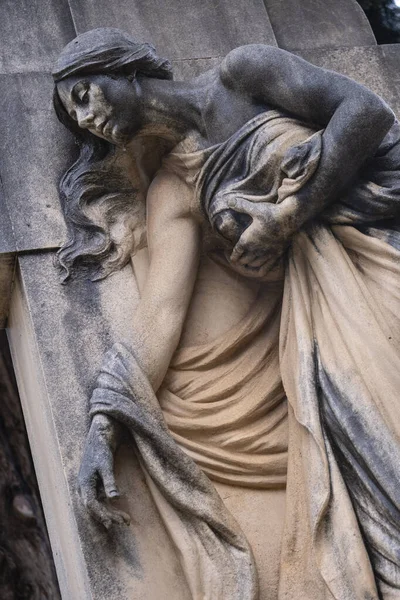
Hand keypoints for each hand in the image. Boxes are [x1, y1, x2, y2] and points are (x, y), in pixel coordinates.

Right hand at [78, 414, 130, 528]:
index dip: (101, 515)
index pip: (91, 505)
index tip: (113, 524)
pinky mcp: (95, 481)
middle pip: (94, 507)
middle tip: (125, 522)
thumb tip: (114, 498)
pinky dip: (109, 504)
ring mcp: (89, 484)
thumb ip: (109, 481)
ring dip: (110, 511)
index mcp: (84, 483)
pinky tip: (119, 507)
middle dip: (108, 516)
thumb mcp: (106, 464)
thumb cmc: (102, 448)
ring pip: (98, 504)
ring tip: (125, 519)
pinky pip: (101, 498)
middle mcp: (84, 486)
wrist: (100, 433)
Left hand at [226, 197, 296, 275]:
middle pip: (244, 261)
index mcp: (247, 240)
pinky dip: (261, 269)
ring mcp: (266, 253)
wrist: (289, 217)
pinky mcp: (276, 254)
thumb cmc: (271, 212)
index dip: (233, 256)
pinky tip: (260, 268)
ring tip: (249, 263)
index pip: (236, 253)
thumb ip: (241, 205)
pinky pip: (266, 268)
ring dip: (250, 264)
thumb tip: (228, 200)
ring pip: (254, 265)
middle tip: (239, 259)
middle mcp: (255, 249)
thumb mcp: (254, 208)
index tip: (232, 257)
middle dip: (241, 260)